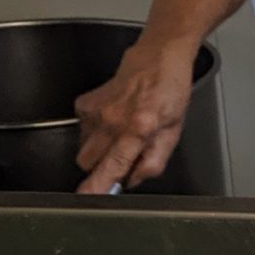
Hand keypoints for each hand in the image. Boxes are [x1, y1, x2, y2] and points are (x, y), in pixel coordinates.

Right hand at [74, 40, 195, 191]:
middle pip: (88, 162)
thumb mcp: (173, 133)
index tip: (87, 196)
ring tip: (119, 134)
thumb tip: (131, 180)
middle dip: (100, 167)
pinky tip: (111, 120)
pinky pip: (81, 130)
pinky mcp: (84, 103)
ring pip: (83, 148)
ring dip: (98, 150)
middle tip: (119, 156)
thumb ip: (153, 162)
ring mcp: (96, 110)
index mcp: (140, 129)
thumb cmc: (170, 93)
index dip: (98, 185)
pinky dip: (93, 132)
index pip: (114, 165)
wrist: (158, 58)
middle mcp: (114, 120)